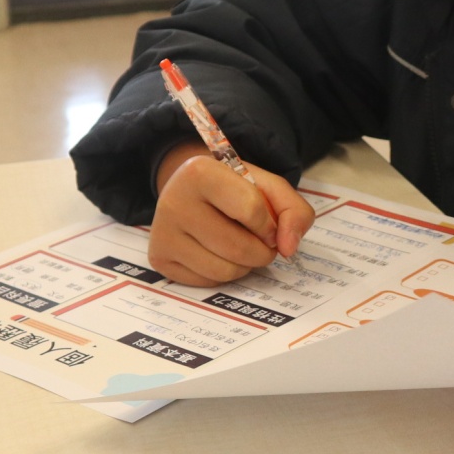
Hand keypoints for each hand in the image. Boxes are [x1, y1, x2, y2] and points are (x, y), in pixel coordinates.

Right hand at [148, 142, 314, 285]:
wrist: (193, 191)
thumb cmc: (234, 189)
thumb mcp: (268, 187)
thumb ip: (293, 211)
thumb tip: (288, 248)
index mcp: (199, 172)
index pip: (251, 209)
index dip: (269, 224)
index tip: (268, 224)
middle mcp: (174, 201)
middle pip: (238, 248)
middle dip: (262, 251)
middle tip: (260, 241)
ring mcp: (162, 232)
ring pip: (224, 270)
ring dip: (246, 265)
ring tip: (240, 245)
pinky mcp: (160, 258)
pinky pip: (208, 281)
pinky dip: (224, 274)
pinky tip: (219, 253)